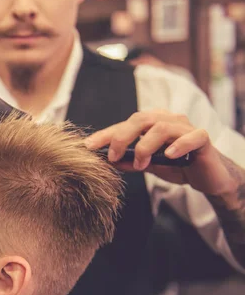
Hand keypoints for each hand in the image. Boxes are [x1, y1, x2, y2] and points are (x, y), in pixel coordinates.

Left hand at [85, 110, 238, 195]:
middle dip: (122, 137)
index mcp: (151, 123)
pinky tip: (170, 155)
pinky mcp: (202, 138)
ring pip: (162, 127)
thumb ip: (129, 161)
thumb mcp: (148, 165)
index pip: (124, 124)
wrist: (206, 175)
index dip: (105, 135)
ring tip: (140, 164)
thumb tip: (108, 160)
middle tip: (113, 156)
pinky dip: (179, 145)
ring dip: (146, 146)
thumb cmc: (175, 165)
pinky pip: (192, 136)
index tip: (87, 146)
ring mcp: (185, 127)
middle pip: (141, 118)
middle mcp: (167, 120)